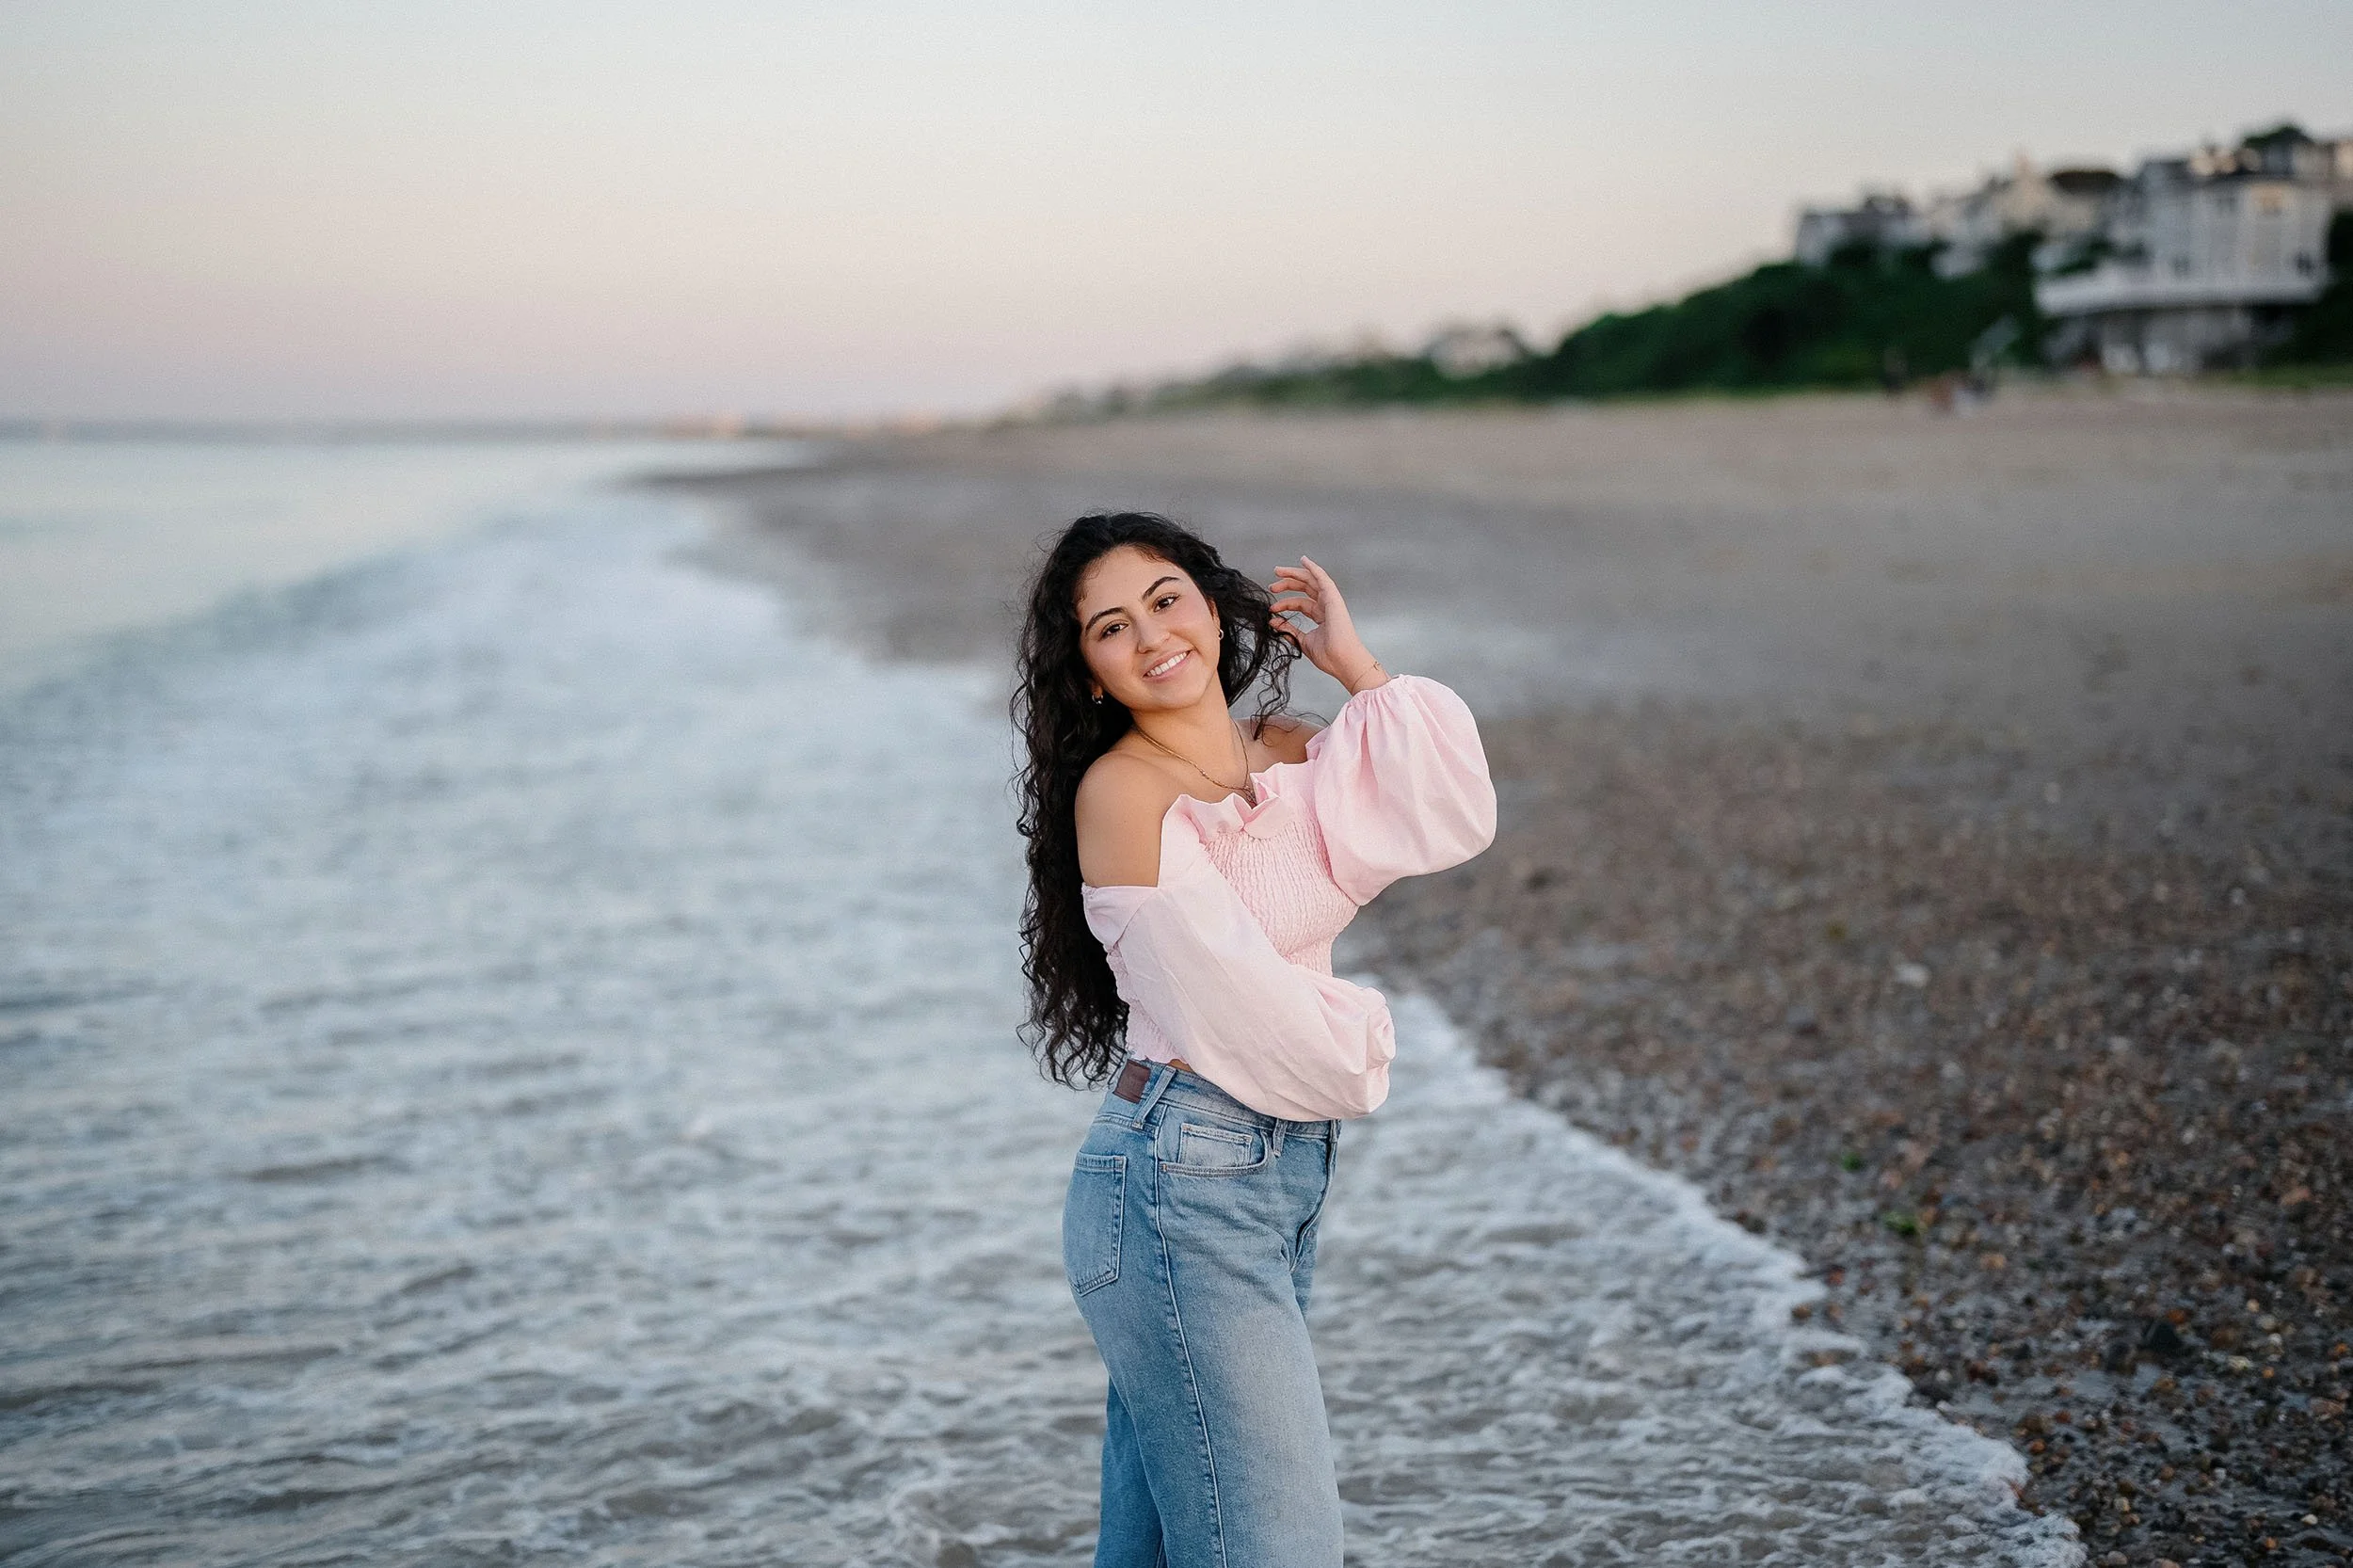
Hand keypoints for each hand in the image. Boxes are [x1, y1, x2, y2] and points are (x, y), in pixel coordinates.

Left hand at [1268, 556, 1387, 693]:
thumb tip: (1273, 622)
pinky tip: (1303, 561)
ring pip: (1311, 581)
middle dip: (1288, 584)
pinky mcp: (1333, 598)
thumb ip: (1289, 630)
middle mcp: (1326, 606)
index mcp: (1321, 616)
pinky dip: (1313, 568)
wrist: (1341, 660)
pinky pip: (1322, 578)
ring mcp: (1330, 601)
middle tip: (1272, 585)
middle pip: (1305, 589)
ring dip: (1294, 574)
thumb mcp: (1302, 641)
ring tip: (1277, 571)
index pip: (1301, 603)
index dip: (1285, 604)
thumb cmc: (1328, 655)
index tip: (1271, 608)